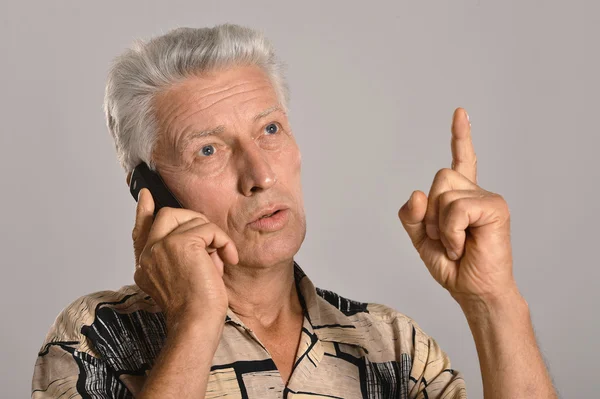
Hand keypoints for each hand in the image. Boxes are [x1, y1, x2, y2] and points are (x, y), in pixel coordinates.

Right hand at [132, 188, 238, 325]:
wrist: (196, 323)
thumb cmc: (196, 309)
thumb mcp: (185, 278)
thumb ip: (182, 255)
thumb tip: (198, 234)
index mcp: (145, 265)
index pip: (141, 231)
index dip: (145, 211)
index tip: (146, 196)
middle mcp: (148, 254)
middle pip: (167, 215)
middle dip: (193, 219)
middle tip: (212, 238)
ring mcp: (161, 246)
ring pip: (190, 218)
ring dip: (212, 235)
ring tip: (220, 259)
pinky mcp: (180, 243)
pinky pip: (208, 229)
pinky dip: (223, 241)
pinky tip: (228, 259)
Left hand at [398, 108, 516, 304]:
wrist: (473, 290)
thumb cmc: (452, 265)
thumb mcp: (420, 238)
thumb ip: (411, 215)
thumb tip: (417, 193)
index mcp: (461, 197)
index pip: (462, 160)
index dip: (460, 136)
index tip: (460, 112)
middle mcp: (476, 192)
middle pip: (438, 179)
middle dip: (430, 213)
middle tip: (444, 238)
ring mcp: (487, 198)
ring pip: (444, 194)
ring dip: (440, 227)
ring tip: (456, 244)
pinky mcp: (495, 207)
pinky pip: (456, 209)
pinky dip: (451, 232)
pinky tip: (463, 246)